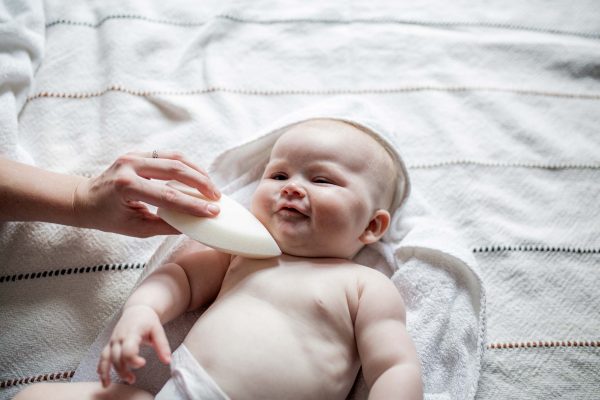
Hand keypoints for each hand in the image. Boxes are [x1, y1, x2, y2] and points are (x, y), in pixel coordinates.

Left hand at [74, 151, 220, 236]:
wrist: (84, 199)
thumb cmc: (107, 217)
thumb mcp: (135, 228)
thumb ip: (165, 225)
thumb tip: (194, 225)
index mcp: (126, 187)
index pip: (167, 196)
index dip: (193, 205)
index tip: (213, 212)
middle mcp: (130, 165)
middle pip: (175, 169)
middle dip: (201, 183)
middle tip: (217, 197)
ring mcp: (134, 155)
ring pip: (176, 158)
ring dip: (198, 172)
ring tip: (212, 187)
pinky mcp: (140, 152)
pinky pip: (169, 155)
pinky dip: (187, 165)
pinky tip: (199, 177)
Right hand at [97, 305, 170, 386]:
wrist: (137, 310)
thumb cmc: (148, 320)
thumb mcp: (158, 330)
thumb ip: (162, 346)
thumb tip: (168, 361)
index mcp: (131, 333)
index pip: (127, 350)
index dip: (133, 360)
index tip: (143, 363)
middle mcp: (119, 337)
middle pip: (116, 358)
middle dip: (123, 371)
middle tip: (133, 380)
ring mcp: (113, 341)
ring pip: (106, 358)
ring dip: (107, 372)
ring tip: (110, 385)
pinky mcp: (110, 344)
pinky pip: (103, 357)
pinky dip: (101, 368)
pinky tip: (103, 379)